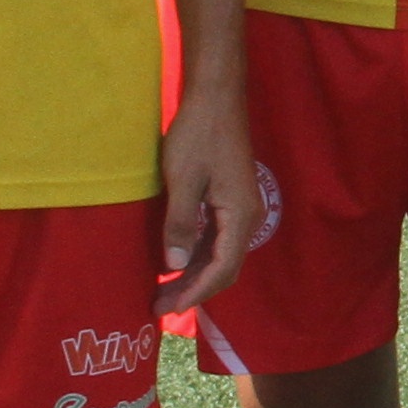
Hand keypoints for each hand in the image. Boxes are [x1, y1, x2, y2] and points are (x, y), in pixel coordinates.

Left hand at [157, 84, 255, 315]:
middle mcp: (247, 218)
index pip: (221, 269)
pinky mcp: (230, 200)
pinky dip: (196, 256)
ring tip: (164, 291)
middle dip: (194, 290)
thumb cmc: (199, 135)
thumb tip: (173, 265)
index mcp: (240, 216)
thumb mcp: (183, 179)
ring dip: (194, 275)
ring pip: (220, 255)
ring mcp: (240, 209)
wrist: (216, 98)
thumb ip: (179, 224)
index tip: (168, 309)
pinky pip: (216, 239)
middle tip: (160, 308)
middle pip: (224, 268)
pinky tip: (175, 262)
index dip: (194, 292)